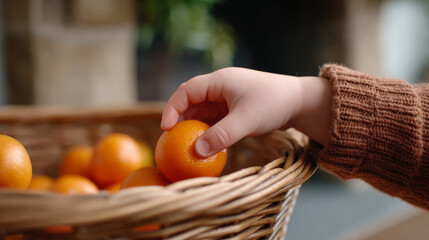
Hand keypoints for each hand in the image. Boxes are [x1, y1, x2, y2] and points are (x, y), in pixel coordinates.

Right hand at [161, 67, 330, 156]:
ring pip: (202, 112)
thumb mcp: (246, 121)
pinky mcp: (233, 109)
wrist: (298, 102)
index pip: (187, 91)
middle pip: (191, 102)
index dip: (172, 108)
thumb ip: (221, 136)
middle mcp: (220, 87)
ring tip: (186, 144)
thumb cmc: (273, 104)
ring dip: (194, 127)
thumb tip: (196, 151)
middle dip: (180, 120)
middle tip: (172, 140)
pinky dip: (207, 131)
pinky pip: (214, 120)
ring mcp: (226, 99)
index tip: (166, 128)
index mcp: (219, 81)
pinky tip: (205, 144)